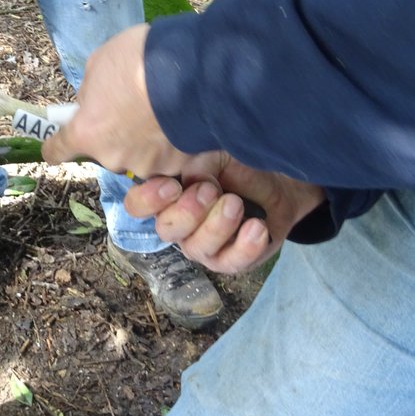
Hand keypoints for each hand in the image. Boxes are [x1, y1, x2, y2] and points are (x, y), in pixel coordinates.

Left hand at [41, 24, 205, 177]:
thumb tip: (93, 101)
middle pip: (106, 149)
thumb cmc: (139, 61)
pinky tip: (180, 121)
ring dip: (145, 141)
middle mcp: (112, 157)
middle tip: (133, 108)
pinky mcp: (177, 165)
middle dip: (115, 133)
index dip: (57, 146)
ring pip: (139, 155)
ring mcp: (146, 165)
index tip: (58, 144)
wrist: (193, 73)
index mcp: (86, 132)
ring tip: (162, 113)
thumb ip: (91, 91)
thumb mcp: (99, 64)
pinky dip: (171, 144)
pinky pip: (168, 156)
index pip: (57, 151)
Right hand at [125, 154, 326, 273]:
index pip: (137, 205)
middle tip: (212, 190)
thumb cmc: (236, 163)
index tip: (173, 185)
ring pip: (197, 248)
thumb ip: (195, 165)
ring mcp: (202, 246)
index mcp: (166, 196)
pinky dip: (245, 246)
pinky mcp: (230, 260)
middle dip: (188, 211)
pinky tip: (256, 227)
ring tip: (237, 204)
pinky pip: (231, 262)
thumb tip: (191, 181)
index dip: (149, 199)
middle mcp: (178, 224)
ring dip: (217, 226)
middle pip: (166, 229)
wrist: (277, 181)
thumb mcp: (212, 153)